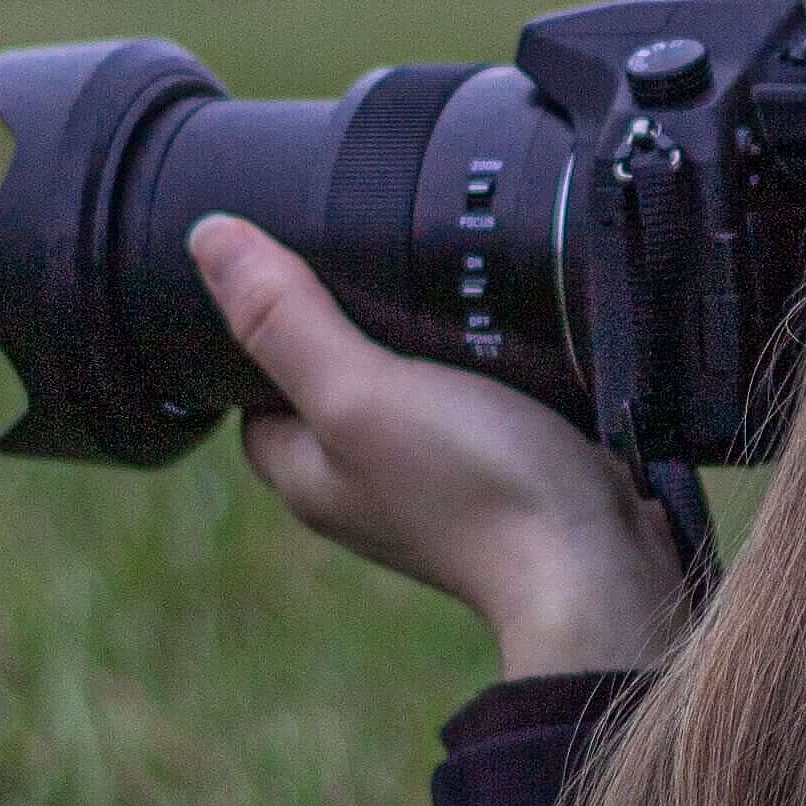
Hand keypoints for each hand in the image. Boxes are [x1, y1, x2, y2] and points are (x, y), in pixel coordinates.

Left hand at [188, 214, 685, 679]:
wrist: (597, 566)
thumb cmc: (475, 491)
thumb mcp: (361, 390)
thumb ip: (287, 320)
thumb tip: (208, 239)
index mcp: (307, 473)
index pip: (252, 391)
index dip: (261, 327)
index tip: (291, 265)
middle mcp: (363, 484)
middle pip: (330, 385)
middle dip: (348, 325)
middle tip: (377, 258)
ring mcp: (436, 485)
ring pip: (406, 394)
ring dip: (424, 345)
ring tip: (445, 287)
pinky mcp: (502, 476)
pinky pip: (474, 409)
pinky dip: (484, 370)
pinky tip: (507, 337)